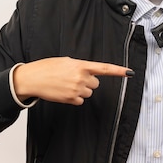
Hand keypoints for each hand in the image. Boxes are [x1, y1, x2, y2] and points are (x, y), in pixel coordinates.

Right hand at [12, 57, 132, 104]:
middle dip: (88, 82)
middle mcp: (81, 78)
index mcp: (81, 65)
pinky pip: (80, 101)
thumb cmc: (47, 68)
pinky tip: (64, 92)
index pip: (104, 68)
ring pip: (88, 93)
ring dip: (81, 90)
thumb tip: (89, 73)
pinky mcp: (71, 99)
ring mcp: (76, 89)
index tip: (129, 73)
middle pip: (96, 84)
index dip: (118, 71)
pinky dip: (74, 98)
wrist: (32, 78)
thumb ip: (80, 66)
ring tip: (67, 84)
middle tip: (74, 78)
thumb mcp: (66, 62)